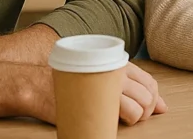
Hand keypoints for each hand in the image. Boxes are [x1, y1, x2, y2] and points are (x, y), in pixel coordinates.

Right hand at [21, 61, 166, 125]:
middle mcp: (115, 75)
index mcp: (117, 64)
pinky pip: (116, 121)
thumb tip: (147, 97)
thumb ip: (118, 78)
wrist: (35, 82)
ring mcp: (104, 91)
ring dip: (137, 119)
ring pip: (136, 109)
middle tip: (139, 117)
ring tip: (127, 122)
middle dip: (148, 110)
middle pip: (146, 97)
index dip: (155, 98)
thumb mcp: (94, 69)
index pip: (148, 82)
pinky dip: (120, 128)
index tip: (157, 108)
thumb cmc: (67, 77)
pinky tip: (111, 126)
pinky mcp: (92, 107)